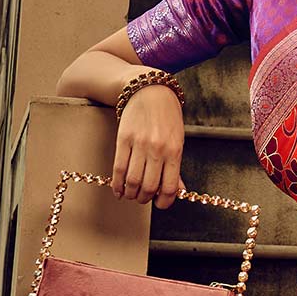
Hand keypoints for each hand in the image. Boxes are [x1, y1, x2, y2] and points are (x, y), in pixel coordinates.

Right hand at [112, 84, 185, 207]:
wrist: (150, 91)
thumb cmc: (167, 117)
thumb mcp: (178, 140)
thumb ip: (176, 167)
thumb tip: (178, 191)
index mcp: (174, 151)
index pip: (169, 187)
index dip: (164, 202)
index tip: (160, 204)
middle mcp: (157, 149)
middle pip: (149, 187)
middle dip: (145, 199)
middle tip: (143, 199)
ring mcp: (139, 144)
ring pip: (133, 181)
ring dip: (131, 194)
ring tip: (131, 195)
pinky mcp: (123, 139)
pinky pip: (119, 168)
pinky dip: (117, 184)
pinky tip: (118, 190)